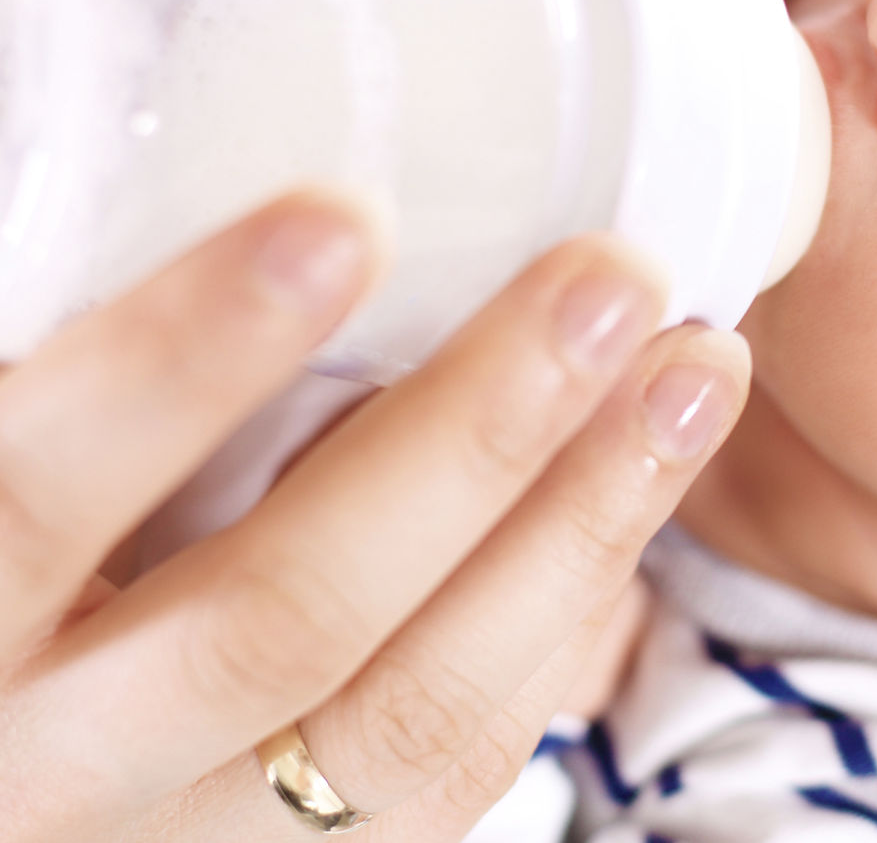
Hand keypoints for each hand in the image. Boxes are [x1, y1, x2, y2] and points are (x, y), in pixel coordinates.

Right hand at [0, 192, 748, 840]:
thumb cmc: (21, 542)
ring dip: (580, 529)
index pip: (33, 501)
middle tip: (610, 284)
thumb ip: (63, 368)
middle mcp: (53, 767)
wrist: (18, 761)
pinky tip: (631, 491)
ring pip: (414, 719)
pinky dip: (558, 619)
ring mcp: (187, 837)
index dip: (184, 362)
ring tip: (694, 372)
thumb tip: (274, 212)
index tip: (342, 220)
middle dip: (474, 441)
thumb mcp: (12, 446)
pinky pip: (456, 769)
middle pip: (280, 620)